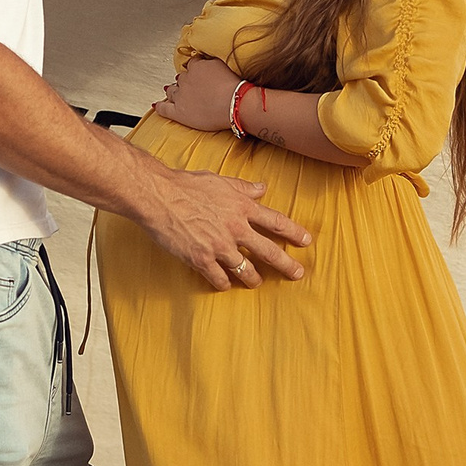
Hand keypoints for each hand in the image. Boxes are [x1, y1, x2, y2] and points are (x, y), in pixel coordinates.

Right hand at [138, 166, 311, 290]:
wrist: (158, 196)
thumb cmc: (186, 185)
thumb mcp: (219, 180)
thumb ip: (243, 187)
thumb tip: (262, 188)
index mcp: (241, 207)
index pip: (276, 222)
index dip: (294, 232)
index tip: (306, 241)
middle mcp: (235, 228)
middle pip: (269, 251)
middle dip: (286, 265)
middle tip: (297, 274)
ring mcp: (219, 246)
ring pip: (246, 271)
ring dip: (254, 279)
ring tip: (257, 282)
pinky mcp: (201, 259)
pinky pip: (219, 279)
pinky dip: (224, 284)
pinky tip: (224, 284)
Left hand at [155, 55, 242, 133]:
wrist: (233, 103)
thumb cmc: (232, 86)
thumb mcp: (223, 64)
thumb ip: (211, 62)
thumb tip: (206, 59)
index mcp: (196, 67)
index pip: (192, 64)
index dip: (194, 68)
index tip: (196, 71)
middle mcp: (186, 80)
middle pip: (181, 78)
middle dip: (183, 81)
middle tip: (189, 85)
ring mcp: (181, 96)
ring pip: (172, 91)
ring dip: (171, 90)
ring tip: (171, 91)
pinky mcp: (179, 112)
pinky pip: (165, 108)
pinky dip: (160, 106)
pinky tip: (156, 105)